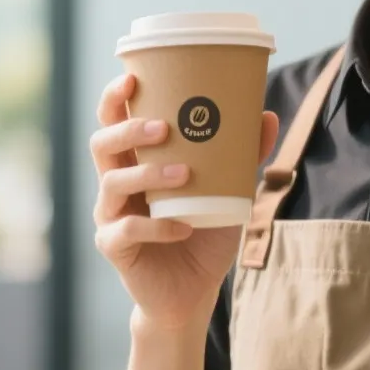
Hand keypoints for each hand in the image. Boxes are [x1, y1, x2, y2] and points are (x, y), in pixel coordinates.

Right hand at [91, 72, 279, 332]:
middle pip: (101, 144)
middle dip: (129, 129)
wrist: (194, 291)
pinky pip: (127, 230)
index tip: (133, 78)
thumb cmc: (204, 232)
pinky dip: (156, 226)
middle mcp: (115, 183)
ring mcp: (110, 215)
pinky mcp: (114, 247)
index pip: (112, 121)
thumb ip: (242, 155)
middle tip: (164, 128)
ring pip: (112, 183)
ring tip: (183, 175)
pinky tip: (183, 227)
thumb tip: (267, 114)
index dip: (115, 99)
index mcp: (134, 161)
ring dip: (147, 174)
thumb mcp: (228, 191)